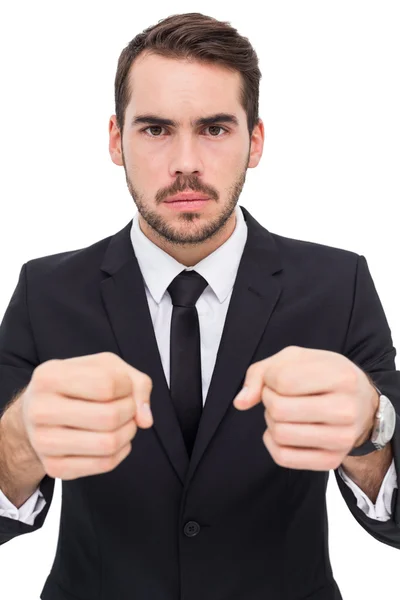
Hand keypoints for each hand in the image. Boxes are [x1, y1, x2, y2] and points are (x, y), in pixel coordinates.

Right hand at [21, 352, 152, 479]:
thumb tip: (146, 420)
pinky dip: (121, 452)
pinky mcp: (53, 467)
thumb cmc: (76, 384)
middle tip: (128, 407)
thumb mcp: (104, 367)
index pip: (107, 384)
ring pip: (108, 444)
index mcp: (49, 376)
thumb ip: (136, 383)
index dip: (127, 387)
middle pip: (109, 417)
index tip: (124, 387)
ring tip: (125, 423)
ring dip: (128, 432)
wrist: (37, 411)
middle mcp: (39, 409)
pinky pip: (104, 464)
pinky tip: (116, 439)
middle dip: (130, 411)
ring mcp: (43, 442)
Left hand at [233, 346, 378, 470]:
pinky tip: (283, 429)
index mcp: (341, 376)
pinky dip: (272, 442)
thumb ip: (260, 373)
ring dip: (271, 420)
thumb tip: (240, 403)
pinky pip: (283, 457)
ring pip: (279, 434)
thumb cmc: (323, 376)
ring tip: (284, 412)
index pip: (282, 381)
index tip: (278, 379)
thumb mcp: (295, 359)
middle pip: (279, 409)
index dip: (270, 379)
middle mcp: (346, 410)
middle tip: (279, 396)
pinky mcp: (332, 461)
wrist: (361, 404)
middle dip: (268, 400)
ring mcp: (342, 439)